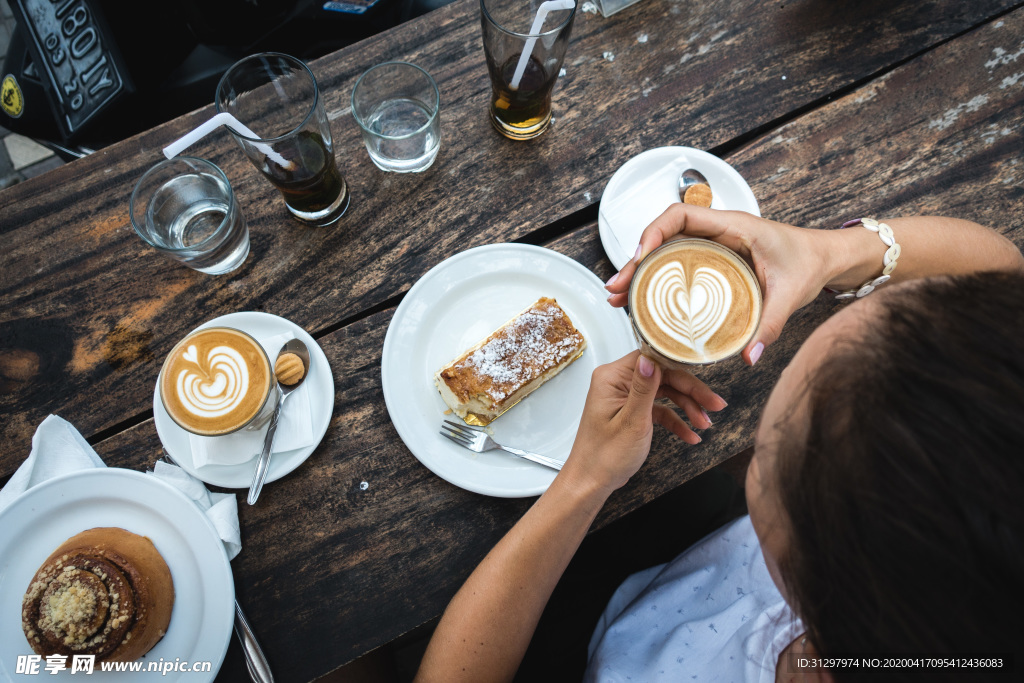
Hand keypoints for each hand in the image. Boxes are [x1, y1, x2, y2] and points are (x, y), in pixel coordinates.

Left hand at [560, 351, 726, 497]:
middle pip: (663, 376)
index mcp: (611, 377)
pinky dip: (675, 421)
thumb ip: (644, 389)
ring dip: (687, 408)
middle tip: (715, 405)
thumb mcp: (631, 422)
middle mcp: (617, 382)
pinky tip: (691, 436)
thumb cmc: (604, 456)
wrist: (591, 483)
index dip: (681, 367)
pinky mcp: (631, 411)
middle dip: (691, 392)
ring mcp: (625, 397)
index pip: (653, 359)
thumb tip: (651, 358)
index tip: (705, 377)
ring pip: (665, 393)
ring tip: (706, 424)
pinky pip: (659, 409)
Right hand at [604, 204, 831, 364]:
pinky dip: (659, 281)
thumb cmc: (810, 262)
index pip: (680, 215)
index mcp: (733, 226)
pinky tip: (646, 303)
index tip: (640, 258)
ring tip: (619, 299)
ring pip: (666, 252)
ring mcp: (714, 246)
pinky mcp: (715, 263)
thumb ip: (770, 325)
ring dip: (641, 273)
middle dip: (635, 262)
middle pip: (663, 237)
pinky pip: (679, 266)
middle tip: (616, 289)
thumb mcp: (790, 294)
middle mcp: (718, 232)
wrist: (828, 258)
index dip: (653, 233)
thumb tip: (749, 356)